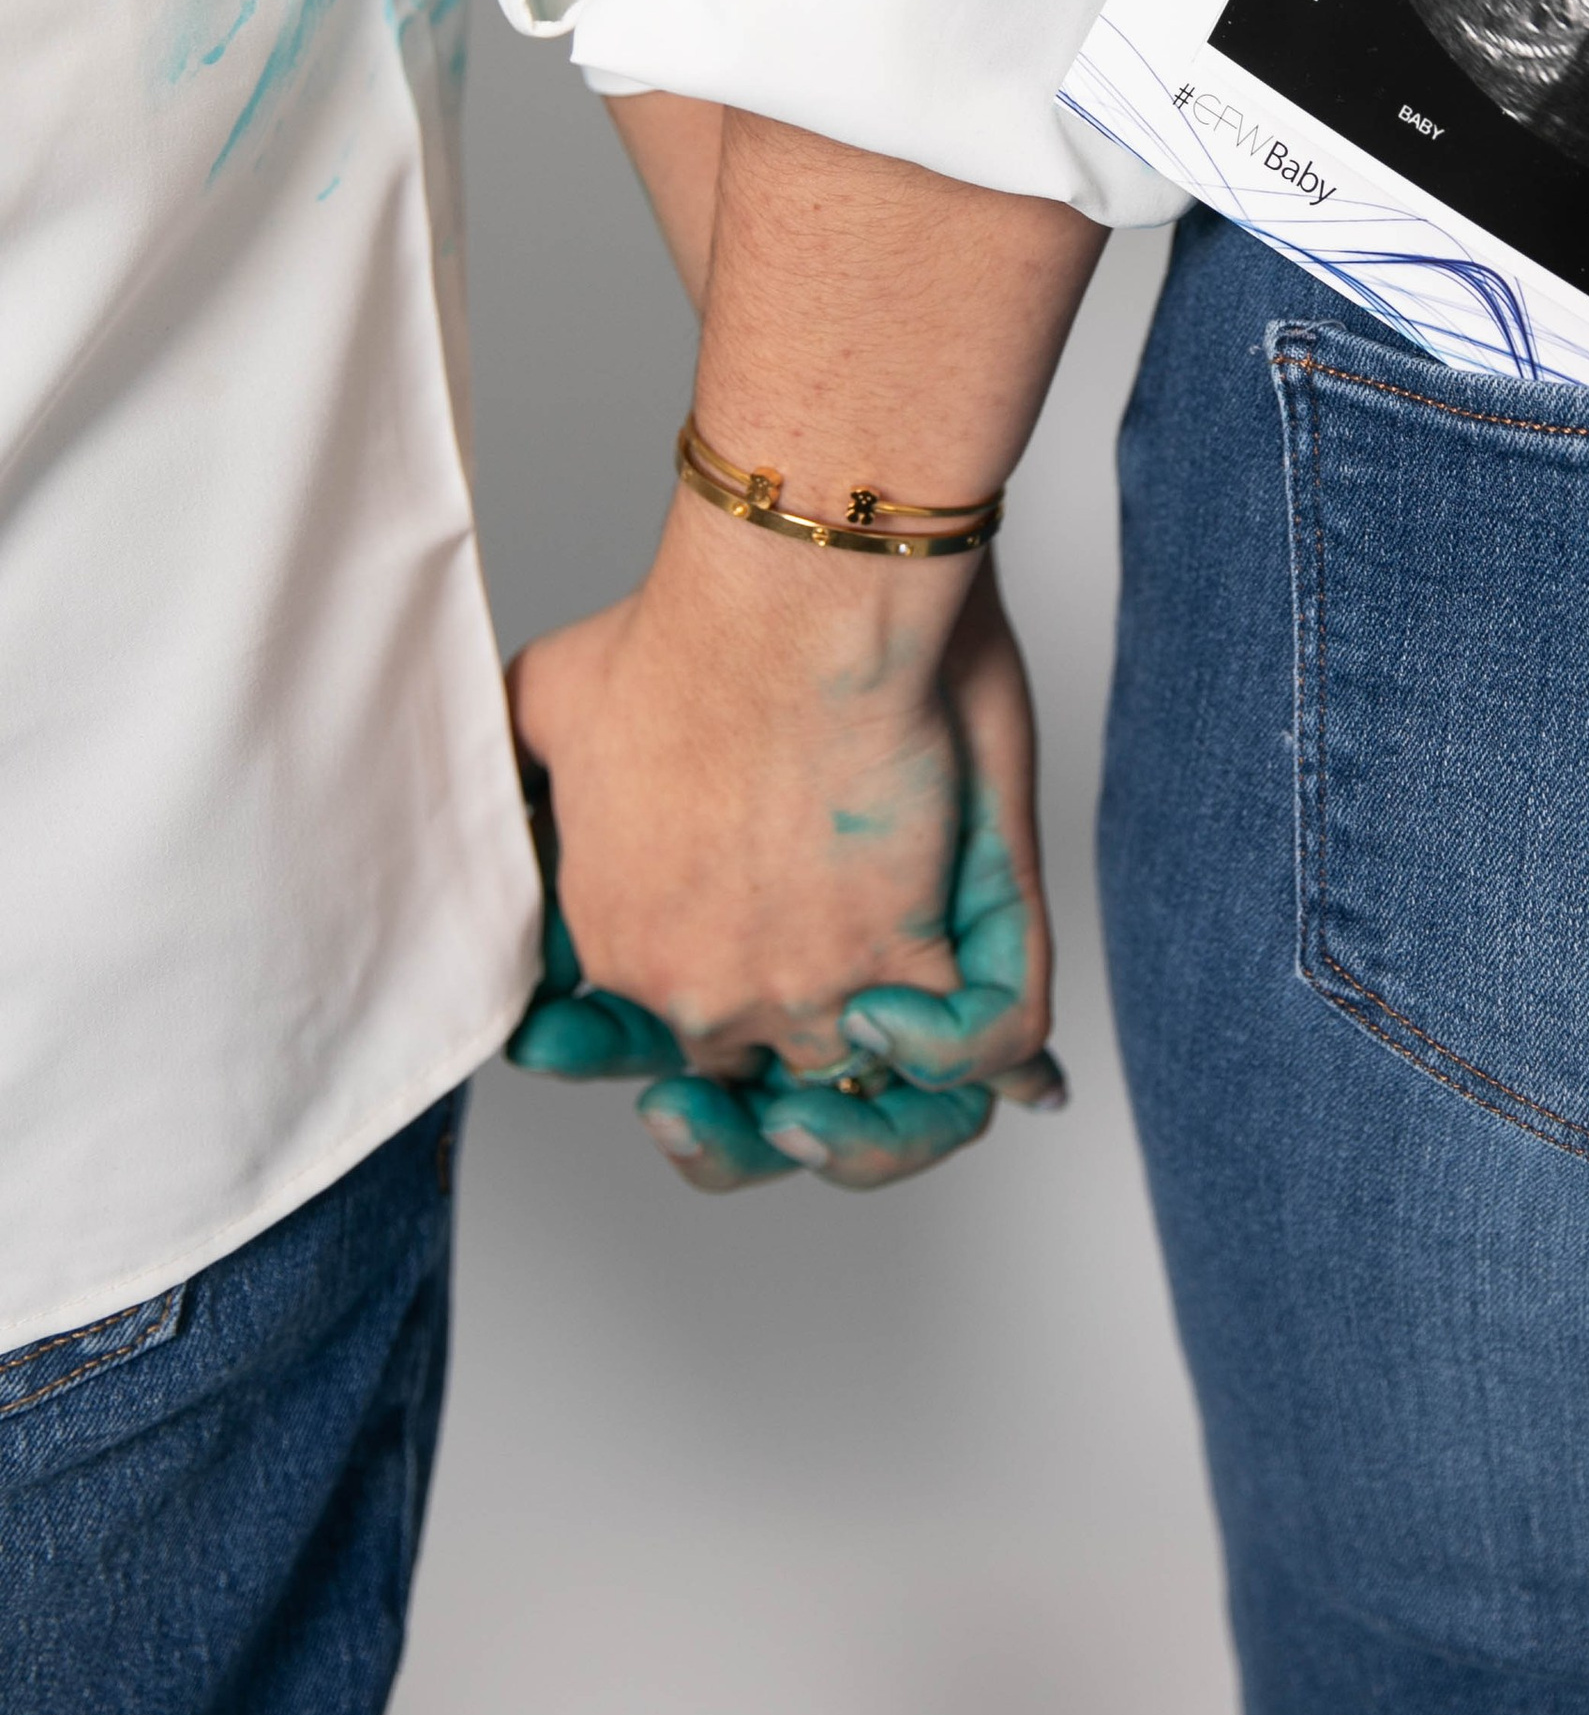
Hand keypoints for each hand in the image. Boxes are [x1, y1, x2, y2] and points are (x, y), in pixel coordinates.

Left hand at [507, 497, 1063, 1193]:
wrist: (790, 606)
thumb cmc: (684, 636)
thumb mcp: (548, 708)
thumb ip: (525, 782)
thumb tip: (499, 811)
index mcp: (614, 949)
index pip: (630, 1045)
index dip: (659, 1048)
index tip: (690, 1039)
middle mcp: (699, 996)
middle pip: (736, 1079)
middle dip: (766, 1079)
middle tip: (800, 1046)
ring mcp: (803, 996)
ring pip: (846, 1103)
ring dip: (871, 1108)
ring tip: (886, 1046)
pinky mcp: (901, 967)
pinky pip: (957, 1067)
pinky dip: (962, 1061)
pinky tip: (950, 1033)